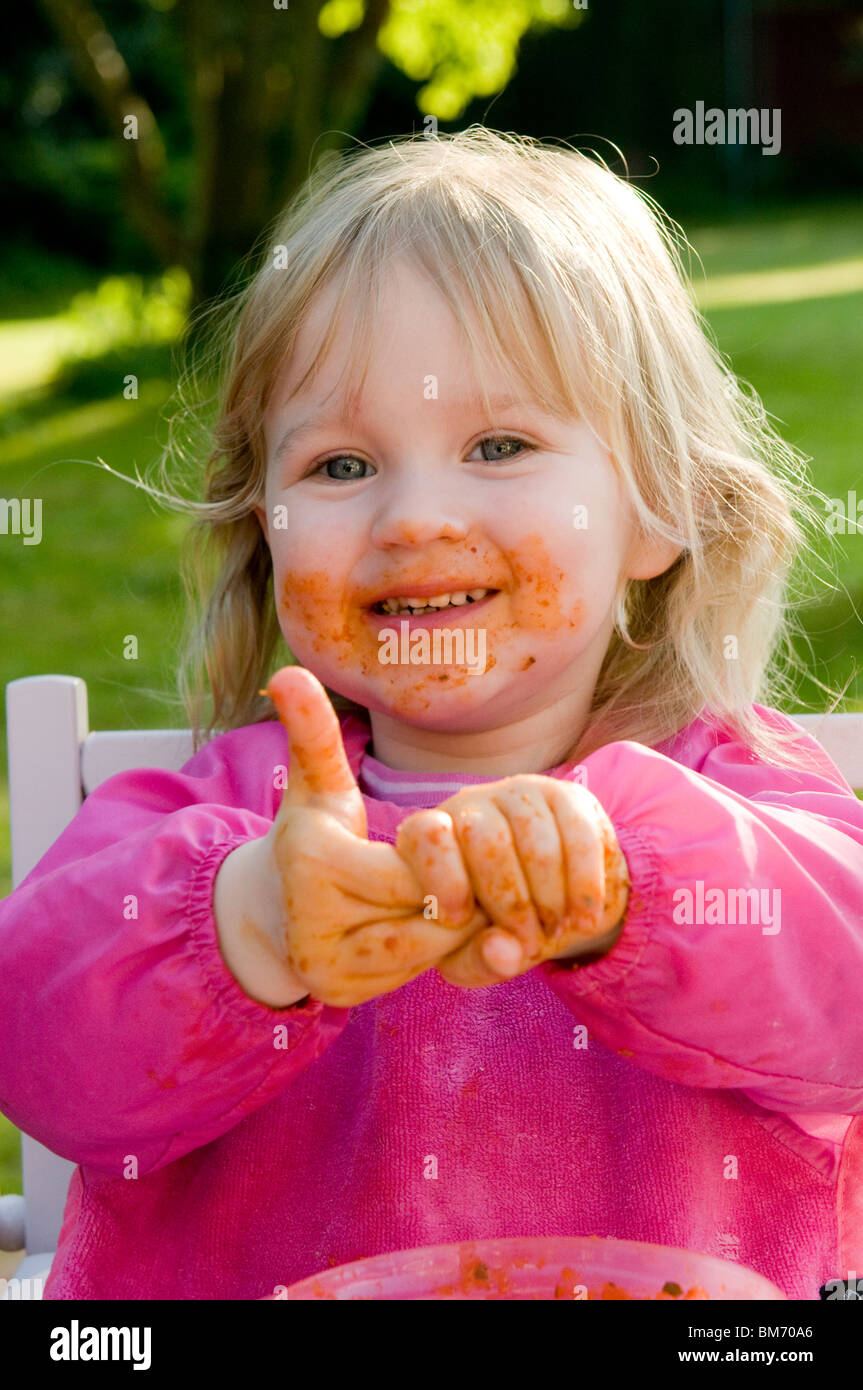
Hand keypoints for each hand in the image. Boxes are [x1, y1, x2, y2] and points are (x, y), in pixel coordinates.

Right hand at [261, 667, 487, 1006]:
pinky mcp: (339, 995)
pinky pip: (414, 975)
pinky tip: (436, 932)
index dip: (442, 859)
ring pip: (426, 947)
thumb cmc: (312, 837)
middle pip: (424, 908)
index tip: (448, 842)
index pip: (411, 866)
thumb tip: (288, 671)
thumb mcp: (317, 786)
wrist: (273, 912)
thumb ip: (314, 733)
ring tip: (457, 900)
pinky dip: (438, 955)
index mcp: (312, 858)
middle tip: (471, 875)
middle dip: (456, 892)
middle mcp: (311, 919)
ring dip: (453, 927)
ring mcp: (324, 965)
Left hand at [396, 774, 629, 988]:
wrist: (553, 906)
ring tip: (556, 933)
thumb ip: (480, 961)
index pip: (426, 834)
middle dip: (511, 903)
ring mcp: (520, 794)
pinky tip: (586, 919)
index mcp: (432, 838)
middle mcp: (472, 805)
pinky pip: (580, 837)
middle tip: (529, 944)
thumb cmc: (496, 930)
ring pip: (537, 842)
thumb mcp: (476, 957)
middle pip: (487, 841)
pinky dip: (585, 885)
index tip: (457, 920)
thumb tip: (503, 952)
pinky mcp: (568, 797)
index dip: (441, 876)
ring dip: (551, 899)